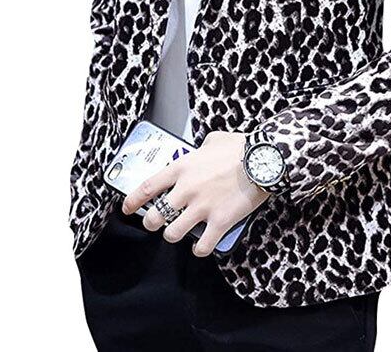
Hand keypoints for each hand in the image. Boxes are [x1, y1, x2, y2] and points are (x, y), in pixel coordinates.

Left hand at [122, 131, 269, 255]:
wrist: (264, 160)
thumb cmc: (240, 147)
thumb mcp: (214, 140)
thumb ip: (202, 147)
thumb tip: (203, 149)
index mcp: (182, 168)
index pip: (147, 188)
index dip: (133, 201)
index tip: (127, 208)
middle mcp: (186, 190)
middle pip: (155, 217)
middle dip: (152, 223)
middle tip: (157, 223)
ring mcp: (202, 208)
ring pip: (173, 234)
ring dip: (174, 235)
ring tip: (181, 232)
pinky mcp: (220, 222)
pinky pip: (202, 246)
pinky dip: (200, 249)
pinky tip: (202, 245)